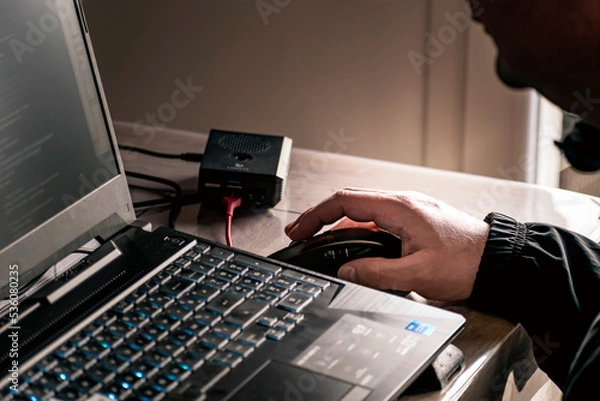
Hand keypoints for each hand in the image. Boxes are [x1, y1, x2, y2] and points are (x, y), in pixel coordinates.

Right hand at [285, 188, 489, 300]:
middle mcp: (402, 203)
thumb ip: (377, 273)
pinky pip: (376, 218)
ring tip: (318, 239)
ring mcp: (408, 209)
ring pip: (362, 210)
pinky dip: (356, 228)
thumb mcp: (417, 274)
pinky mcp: (413, 219)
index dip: (316, 215)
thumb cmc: (466, 262)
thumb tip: (346, 272)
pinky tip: (350, 243)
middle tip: (300, 234)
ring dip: (337, 222)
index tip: (299, 230)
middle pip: (349, 202)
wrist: (497, 260)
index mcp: (399, 208)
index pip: (345, 202)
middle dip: (320, 217)